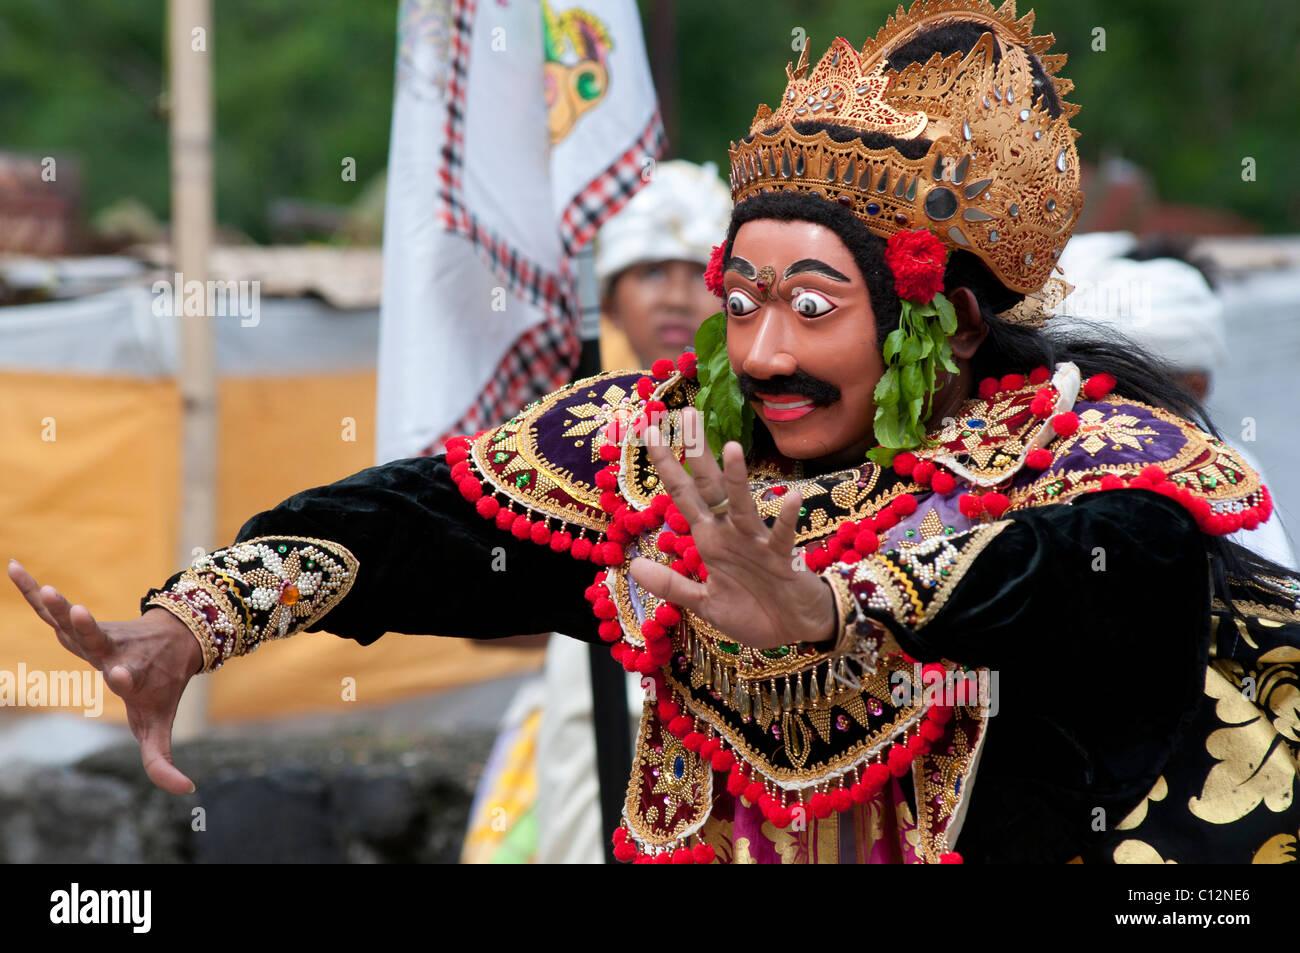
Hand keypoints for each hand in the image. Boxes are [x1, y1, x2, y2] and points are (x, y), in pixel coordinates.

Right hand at [7, 559, 201, 794]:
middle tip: (82, 613)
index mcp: (134, 677)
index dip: (126, 677)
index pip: (130, 678)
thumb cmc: (160, 688)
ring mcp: (98, 635)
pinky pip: (53, 609)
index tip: (120, 675)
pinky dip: (31, 590)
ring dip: (60, 607)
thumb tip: (186, 792)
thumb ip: (163, 760)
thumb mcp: (160, 725)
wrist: (177, 642)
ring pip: (77, 622)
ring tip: (45, 591)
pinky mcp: (83, 624)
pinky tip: (14, 567)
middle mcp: (115, 652)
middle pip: (101, 641)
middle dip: (92, 630)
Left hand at [628, 408, 835, 650]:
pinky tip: (789, 496)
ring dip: (737, 480)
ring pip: (743, 505)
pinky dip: (785, 518)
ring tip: (732, 448)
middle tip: (687, 415)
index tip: (649, 432)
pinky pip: (782, 536)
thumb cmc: (753, 612)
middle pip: (709, 487)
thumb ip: (671, 586)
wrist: (795, 629)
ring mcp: (756, 543)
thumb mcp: (704, 604)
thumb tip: (633, 567)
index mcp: (709, 539)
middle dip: (698, 454)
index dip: (666, 465)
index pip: (683, 494)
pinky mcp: (781, 560)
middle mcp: (729, 533)